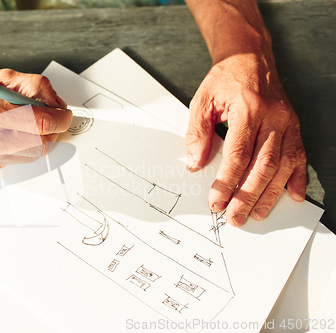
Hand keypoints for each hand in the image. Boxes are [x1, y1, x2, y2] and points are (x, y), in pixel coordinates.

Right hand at [0, 69, 72, 171]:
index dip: (60, 119)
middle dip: (50, 132)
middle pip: (40, 143)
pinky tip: (7, 136)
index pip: (42, 122)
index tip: (64, 116)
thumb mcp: (3, 77)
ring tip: (22, 126)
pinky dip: (20, 149)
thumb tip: (57, 105)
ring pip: (30, 155)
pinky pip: (15, 162)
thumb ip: (35, 88)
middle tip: (46, 121)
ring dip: (35, 140)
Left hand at [185, 53, 306, 225]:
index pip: (238, 155)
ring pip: (283, 165)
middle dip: (248, 196)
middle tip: (235, 217)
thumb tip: (196, 163)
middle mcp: (274, 117)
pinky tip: (293, 196)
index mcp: (249, 109)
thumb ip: (197, 132)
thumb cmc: (224, 78)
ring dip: (270, 194)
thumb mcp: (202, 100)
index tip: (216, 201)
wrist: (249, 57)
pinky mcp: (295, 125)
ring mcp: (288, 122)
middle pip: (262, 166)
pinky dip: (297, 178)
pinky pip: (300, 155)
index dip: (227, 182)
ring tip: (258, 214)